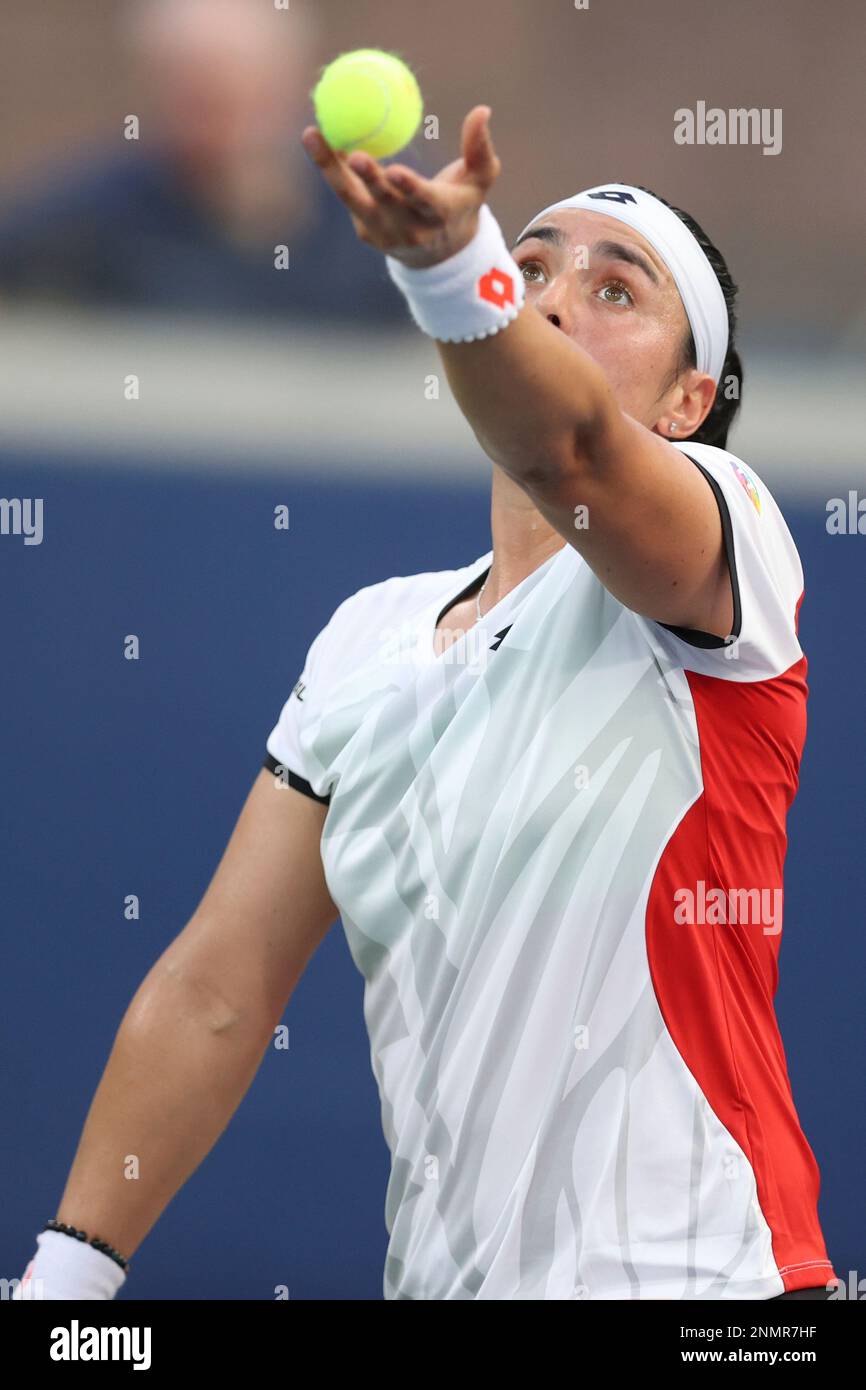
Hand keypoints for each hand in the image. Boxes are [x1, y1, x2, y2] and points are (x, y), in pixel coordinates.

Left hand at [300, 105, 500, 268]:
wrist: (440, 256)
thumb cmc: (461, 206)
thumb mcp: (479, 182)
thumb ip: (480, 150)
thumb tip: (481, 111)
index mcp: (439, 216)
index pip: (424, 202)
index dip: (409, 189)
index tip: (395, 171)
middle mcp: (409, 230)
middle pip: (383, 202)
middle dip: (368, 180)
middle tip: (354, 154)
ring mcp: (383, 234)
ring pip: (352, 199)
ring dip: (330, 168)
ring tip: (312, 135)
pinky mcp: (365, 233)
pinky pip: (346, 194)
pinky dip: (332, 167)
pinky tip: (319, 138)